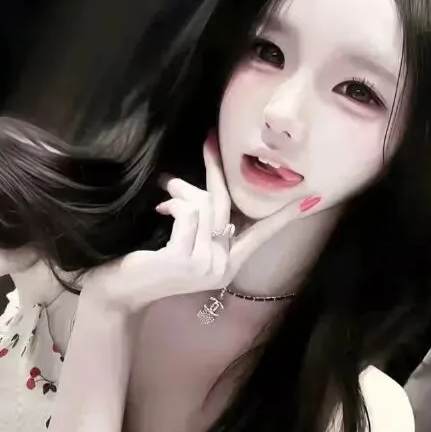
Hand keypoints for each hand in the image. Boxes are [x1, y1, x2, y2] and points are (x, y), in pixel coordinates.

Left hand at [81, 136, 320, 312]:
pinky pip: (189, 216)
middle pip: (227, 206)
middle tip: (209, 139)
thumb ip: (198, 218)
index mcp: (228, 264)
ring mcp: (206, 266)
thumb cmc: (149, 264)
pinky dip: (174, 207)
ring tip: (165, 190)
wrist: (120, 292)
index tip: (311, 200)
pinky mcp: (185, 260)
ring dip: (182, 192)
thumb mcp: (183, 239)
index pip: (261, 235)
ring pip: (205, 207)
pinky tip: (160, 213)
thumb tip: (193, 187)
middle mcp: (222, 267)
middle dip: (215, 169)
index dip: (284, 216)